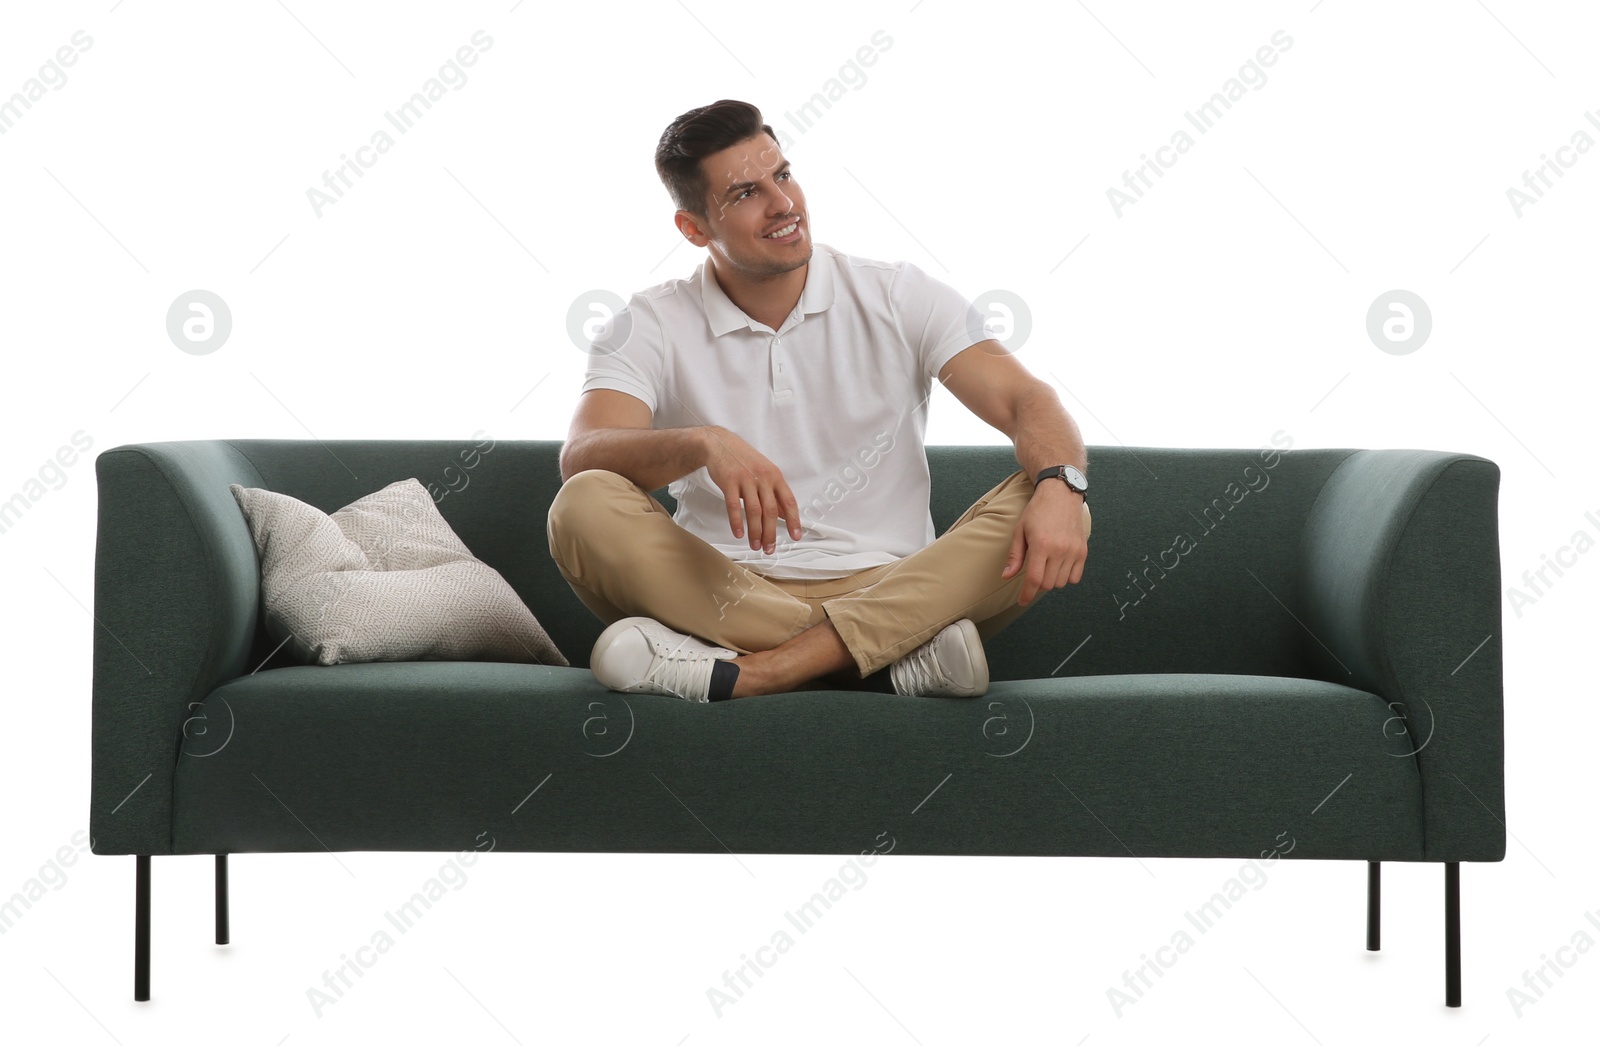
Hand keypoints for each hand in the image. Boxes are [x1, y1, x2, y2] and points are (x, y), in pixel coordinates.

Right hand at [702, 426, 802, 553]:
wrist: (719, 444)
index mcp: (775, 476)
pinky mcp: (729, 481)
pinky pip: (734, 505)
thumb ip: (774, 493)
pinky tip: (739, 533)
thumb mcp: (765, 472)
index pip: (789, 501)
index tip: (796, 537)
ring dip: (755, 532)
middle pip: (771, 511)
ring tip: (755, 545)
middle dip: (771, 533)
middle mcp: (763, 477)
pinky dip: (737, 521)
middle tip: (770, 549)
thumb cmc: (744, 459)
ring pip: (754, 511)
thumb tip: (785, 515)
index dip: (793, 520)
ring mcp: (746, 479)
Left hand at [1001, 483, 1088, 605]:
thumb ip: (1015, 556)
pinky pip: (1075, 577)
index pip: (1034, 580)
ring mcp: (1073, 551)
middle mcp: (1059, 550)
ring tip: (1047, 565)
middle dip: (1038, 584)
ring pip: (1061, 582)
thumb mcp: (1020, 530)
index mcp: (1041, 545)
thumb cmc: (1037, 511)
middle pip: (1048, 584)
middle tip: (1034, 572)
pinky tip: (1059, 566)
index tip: (1022, 601)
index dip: (1027, 594)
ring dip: (1052, 580)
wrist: (1061, 494)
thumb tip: (1007, 576)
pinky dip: (1066, 577)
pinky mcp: (1083, 551)